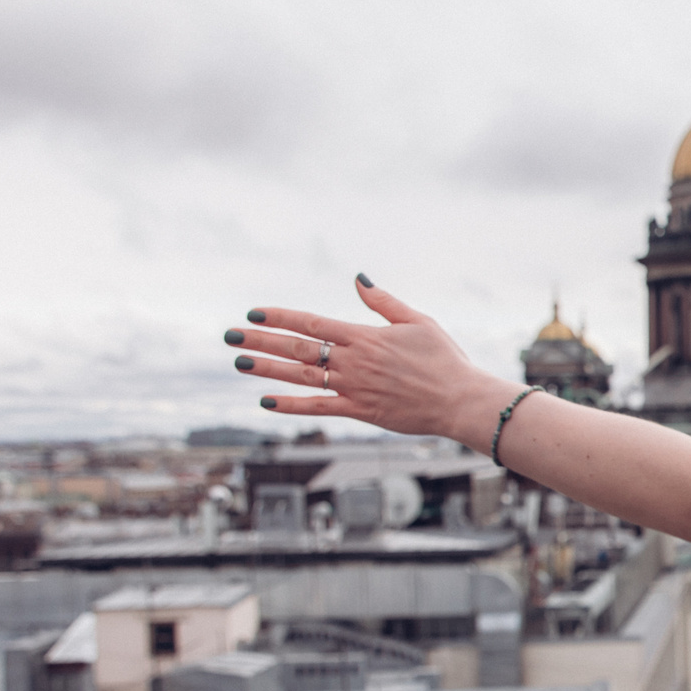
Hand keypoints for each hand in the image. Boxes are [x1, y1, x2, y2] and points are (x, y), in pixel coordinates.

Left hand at [222, 276, 514, 443]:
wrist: (460, 399)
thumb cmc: (444, 359)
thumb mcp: (418, 321)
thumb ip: (383, 302)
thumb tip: (358, 279)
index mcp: (365, 336)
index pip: (311, 322)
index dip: (279, 316)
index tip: (253, 312)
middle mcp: (353, 361)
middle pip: (297, 347)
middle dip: (260, 340)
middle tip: (230, 336)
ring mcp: (354, 387)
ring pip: (300, 376)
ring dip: (267, 369)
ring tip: (240, 362)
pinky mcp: (360, 411)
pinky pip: (318, 408)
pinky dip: (291, 406)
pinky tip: (267, 402)